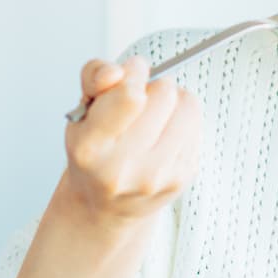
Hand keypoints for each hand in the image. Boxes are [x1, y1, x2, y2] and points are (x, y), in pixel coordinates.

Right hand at [60, 56, 201, 226]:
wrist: (108, 205)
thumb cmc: (95, 152)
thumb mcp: (80, 112)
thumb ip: (93, 77)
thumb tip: (117, 72)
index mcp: (91, 148)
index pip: (130, 97)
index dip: (134, 73)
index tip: (131, 72)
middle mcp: (124, 167)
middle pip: (164, 94)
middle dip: (153, 86)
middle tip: (141, 99)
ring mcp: (158, 175)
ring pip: (187, 106)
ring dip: (174, 100)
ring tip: (155, 114)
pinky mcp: (184, 176)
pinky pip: (197, 125)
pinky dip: (183, 120)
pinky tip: (165, 133)